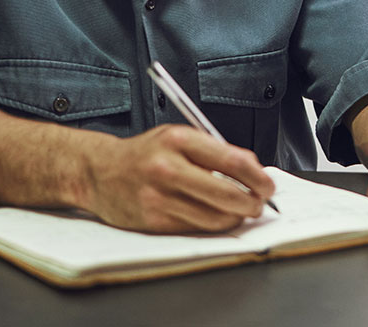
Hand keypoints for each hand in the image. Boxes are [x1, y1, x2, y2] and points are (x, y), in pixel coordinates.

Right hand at [81, 124, 274, 233]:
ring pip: (216, 218)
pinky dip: (212, 226)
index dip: (258, 176)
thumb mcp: (177, 138)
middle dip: (253, 203)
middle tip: (259, 203)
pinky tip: (213, 216)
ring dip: (235, 217)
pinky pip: (196, 229)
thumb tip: (253, 171)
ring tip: (238, 210)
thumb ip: (213, 151)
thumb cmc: (145, 154)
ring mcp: (160, 197)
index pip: (232, 160)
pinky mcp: (154, 221)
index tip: (268, 184)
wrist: (100, 171)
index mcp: (178, 140)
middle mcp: (168, 167)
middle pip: (228, 194)